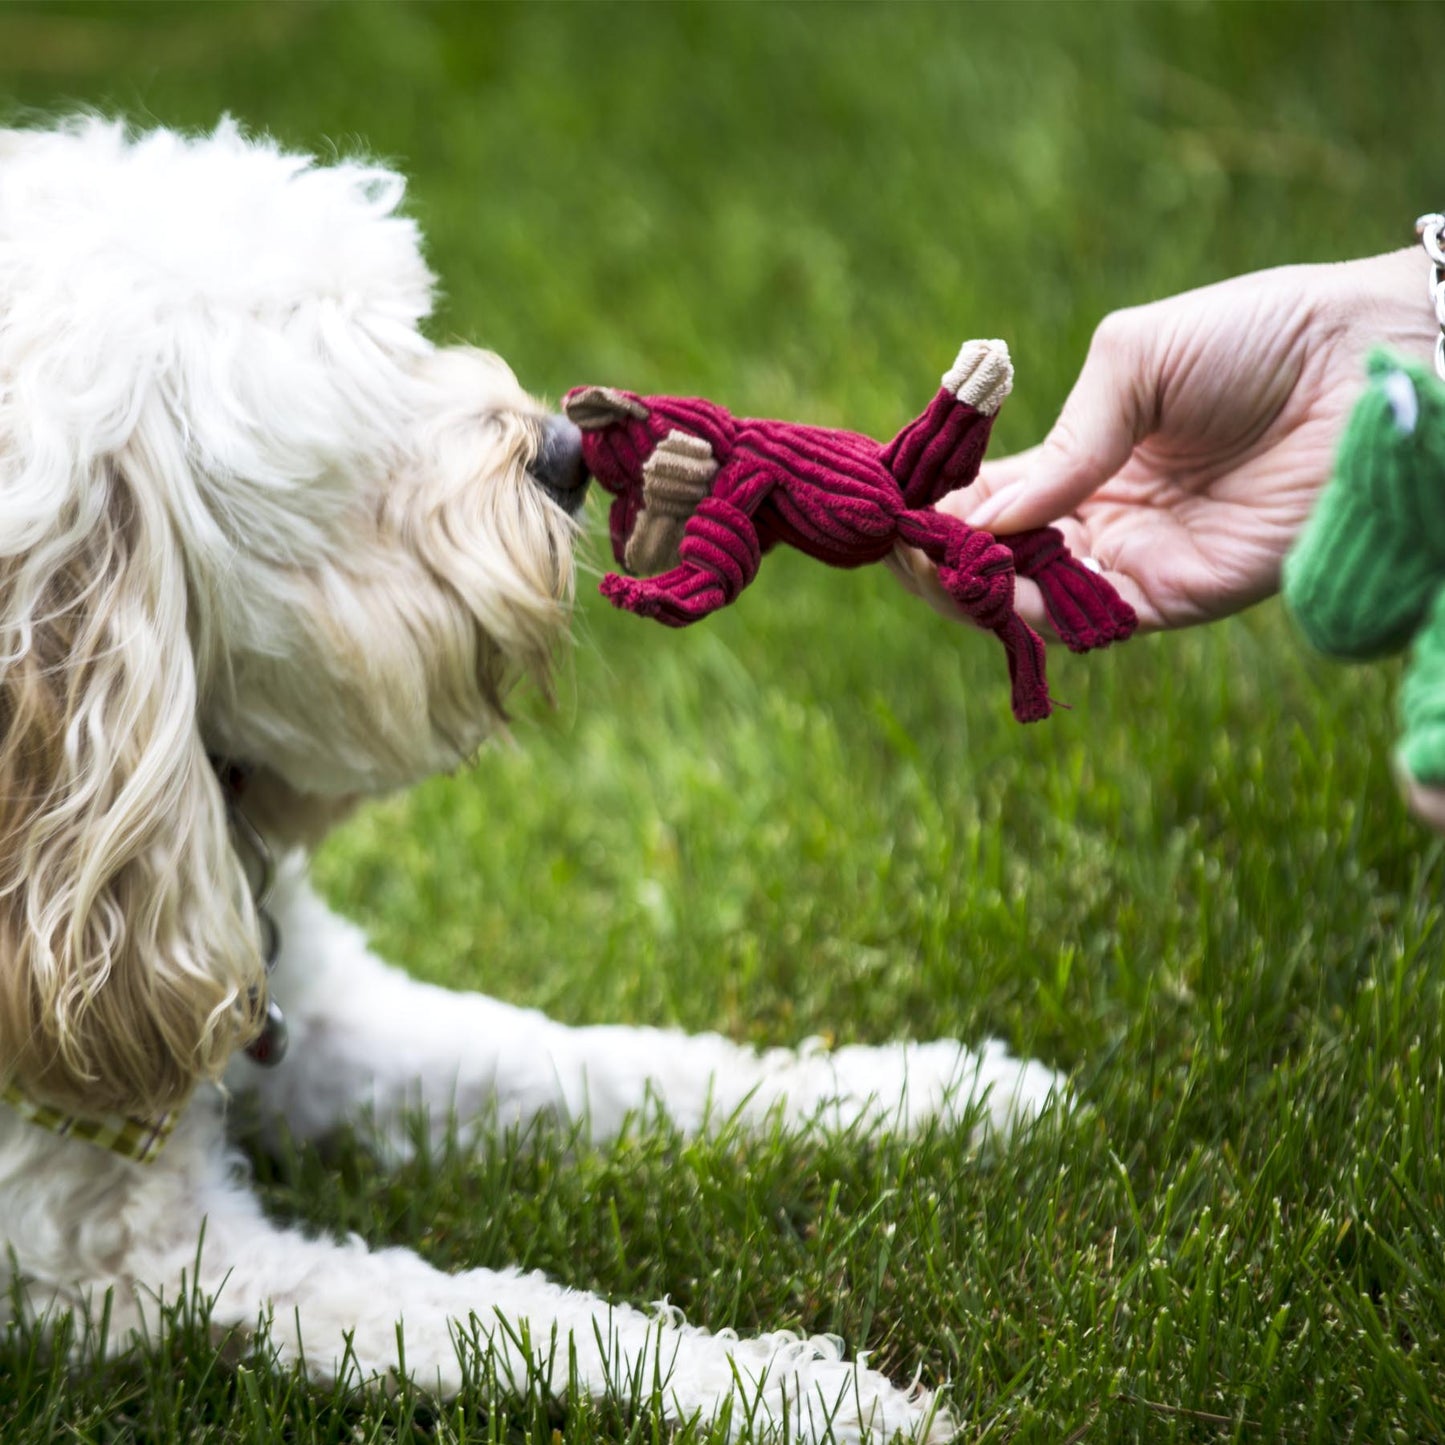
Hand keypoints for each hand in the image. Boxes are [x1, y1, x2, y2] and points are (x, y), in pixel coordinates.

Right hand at [894, 249, 1436, 632]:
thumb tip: (984, 516)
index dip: (936, 507)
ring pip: (1032, 601)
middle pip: (998, 562)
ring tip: (935, 563)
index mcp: (1086, 460)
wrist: (1366, 357)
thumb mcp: (1133, 359)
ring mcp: (1138, 561)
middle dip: (941, 560)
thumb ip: (1064, 440)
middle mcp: (1102, 520)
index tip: (891, 506)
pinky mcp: (1179, 595)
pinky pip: (1092, 619)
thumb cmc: (1256, 334)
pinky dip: (1036, 610)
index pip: (990, 500)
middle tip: (902, 547)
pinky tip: (997, 580)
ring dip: (974, 590)